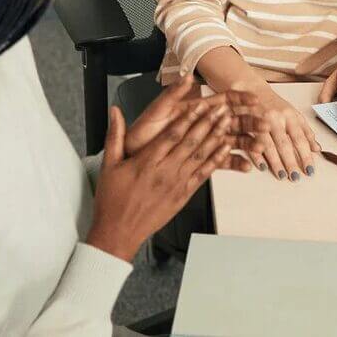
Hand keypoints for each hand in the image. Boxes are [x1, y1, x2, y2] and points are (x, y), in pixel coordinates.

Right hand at [86, 104, 256, 262]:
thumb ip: (114, 136)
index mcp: (147, 162)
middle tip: (221, 108)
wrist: (119, 232)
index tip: (199, 104)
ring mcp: (176, 184)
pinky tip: (225, 149)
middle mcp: (164, 171)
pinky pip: (203, 174)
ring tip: (227, 122)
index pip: (171, 134)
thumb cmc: (113, 201)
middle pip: (190, 142)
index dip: (187, 117)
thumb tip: (115, 112)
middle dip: (207, 122)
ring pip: (200, 156)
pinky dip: (216, 160)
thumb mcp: (109, 165)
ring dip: (216, 137)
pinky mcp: (183, 195)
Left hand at [124, 74, 266, 157]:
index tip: (255, 100)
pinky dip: (235, 163)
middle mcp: (204, 124)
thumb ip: (173, 94)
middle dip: (251, 122)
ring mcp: (204, 142)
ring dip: (247, 143)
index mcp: (196, 108)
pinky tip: (247, 167)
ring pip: (232, 140)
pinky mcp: (201, 158)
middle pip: (233, 120)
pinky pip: (221, 160)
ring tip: (260, 148)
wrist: (132, 156)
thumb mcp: (157, 110)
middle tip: (266, 125)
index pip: (224, 100)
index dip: (240, 99)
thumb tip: (188, 76)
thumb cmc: (143, 132)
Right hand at [247, 89, 319, 182]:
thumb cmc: (273, 104)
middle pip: (284, 143)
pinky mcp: (246, 125)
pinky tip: (262, 167)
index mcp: (289, 115)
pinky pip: (251, 143)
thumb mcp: (293, 113)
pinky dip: (257, 156)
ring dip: (275, 162)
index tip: (310, 169)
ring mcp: (260, 121)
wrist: (251, 89)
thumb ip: (305, 131)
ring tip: (282, 175)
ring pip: (269, 145)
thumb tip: (317, 149)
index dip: (305, 155)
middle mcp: (275, 118)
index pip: (300, 138)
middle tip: (296, 177)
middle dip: (291, 162)